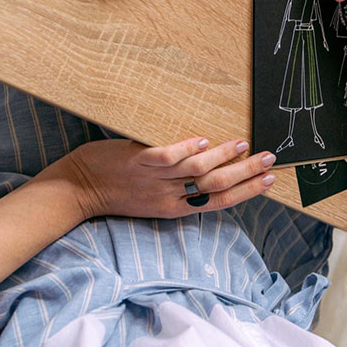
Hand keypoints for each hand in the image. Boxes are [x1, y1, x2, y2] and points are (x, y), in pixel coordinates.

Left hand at [44, 137, 276, 219]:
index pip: (219, 202)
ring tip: (244, 145)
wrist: (75, 190)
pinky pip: (169, 156)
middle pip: (217, 187)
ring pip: (198, 170)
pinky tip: (204, 139)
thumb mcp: (149, 200)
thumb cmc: (112, 192)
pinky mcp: (139, 161)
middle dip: (247, 174)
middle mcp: (169, 196)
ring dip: (225, 157)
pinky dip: (188, 148)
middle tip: (270, 161)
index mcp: (174, 207)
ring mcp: (154, 178)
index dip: (247, 191)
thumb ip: (175, 188)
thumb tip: (204, 166)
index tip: (269, 180)